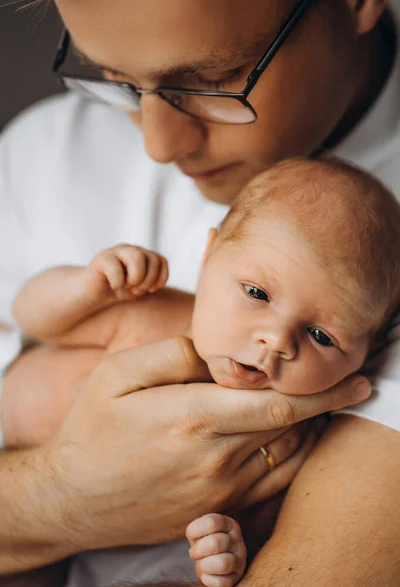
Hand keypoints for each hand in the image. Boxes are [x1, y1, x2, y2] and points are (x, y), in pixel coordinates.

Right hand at [42, 337, 370, 553]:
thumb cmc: (91, 430)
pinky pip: (271, 484)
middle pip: (290, 427)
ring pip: (285, 455)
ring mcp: (218, 491)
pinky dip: (294, 458)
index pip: (278, 403)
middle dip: (327, 404)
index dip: (324, 391)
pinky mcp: (215, 509)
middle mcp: (214, 458)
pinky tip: (297, 440)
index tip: (357, 378)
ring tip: (329, 406)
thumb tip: (216, 352)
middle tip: (354, 385)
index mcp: (193, 418)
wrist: (70, 498)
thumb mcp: (117, 375)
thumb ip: (172, 354)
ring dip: (314, 430)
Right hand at [83, 243, 168, 300]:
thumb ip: (151, 280)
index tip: (151, 290)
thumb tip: (157, 281)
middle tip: (137, 290)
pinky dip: (118, 282)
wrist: (92, 293)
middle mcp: (130, 250)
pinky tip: (114, 286)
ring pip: (137, 256)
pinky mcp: (101, 258)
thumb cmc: (119, 289)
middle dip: (148, 279)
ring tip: (128, 286)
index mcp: (142, 255)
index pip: (161, 260)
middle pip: (152, 258)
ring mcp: (116, 252)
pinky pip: (116, 268)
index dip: (161, 277)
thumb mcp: (139, 286)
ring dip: (137, 278)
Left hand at [187, 513, 245, 586]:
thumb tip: (194, 544)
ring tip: (202, 564)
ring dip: (205, 565)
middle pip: (215, 543)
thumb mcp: (202, 532)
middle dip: (198, 550)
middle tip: (194, 553)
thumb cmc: (205, 543)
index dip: (195, 531)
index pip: (211, 522)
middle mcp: (237, 540)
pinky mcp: (237, 577)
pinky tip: (206, 575)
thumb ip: (197, 531)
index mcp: (228, 524)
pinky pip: (221, 582)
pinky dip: (208, 579)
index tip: (191, 537)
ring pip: (222, 563)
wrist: (214, 561)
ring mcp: (240, 559)